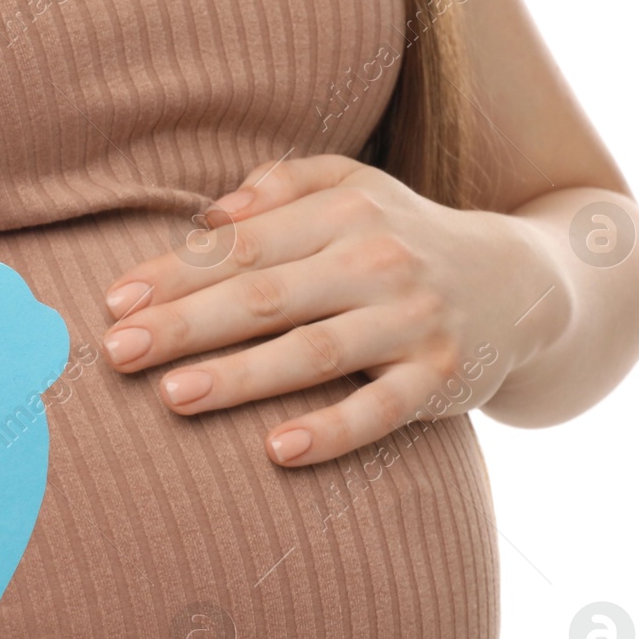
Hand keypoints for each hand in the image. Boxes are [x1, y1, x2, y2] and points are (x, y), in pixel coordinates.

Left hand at [100, 155, 554, 465]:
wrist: (525, 284)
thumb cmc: (406, 237)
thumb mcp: (354, 187)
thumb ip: (280, 187)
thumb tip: (208, 216)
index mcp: (344, 213)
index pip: (243, 245)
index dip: (175, 273)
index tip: (114, 303)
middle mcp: (377, 262)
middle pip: (266, 296)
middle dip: (186, 324)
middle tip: (117, 352)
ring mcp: (411, 323)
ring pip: (313, 353)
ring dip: (241, 376)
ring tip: (173, 396)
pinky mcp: (440, 380)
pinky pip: (379, 412)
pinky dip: (331, 433)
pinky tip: (276, 452)